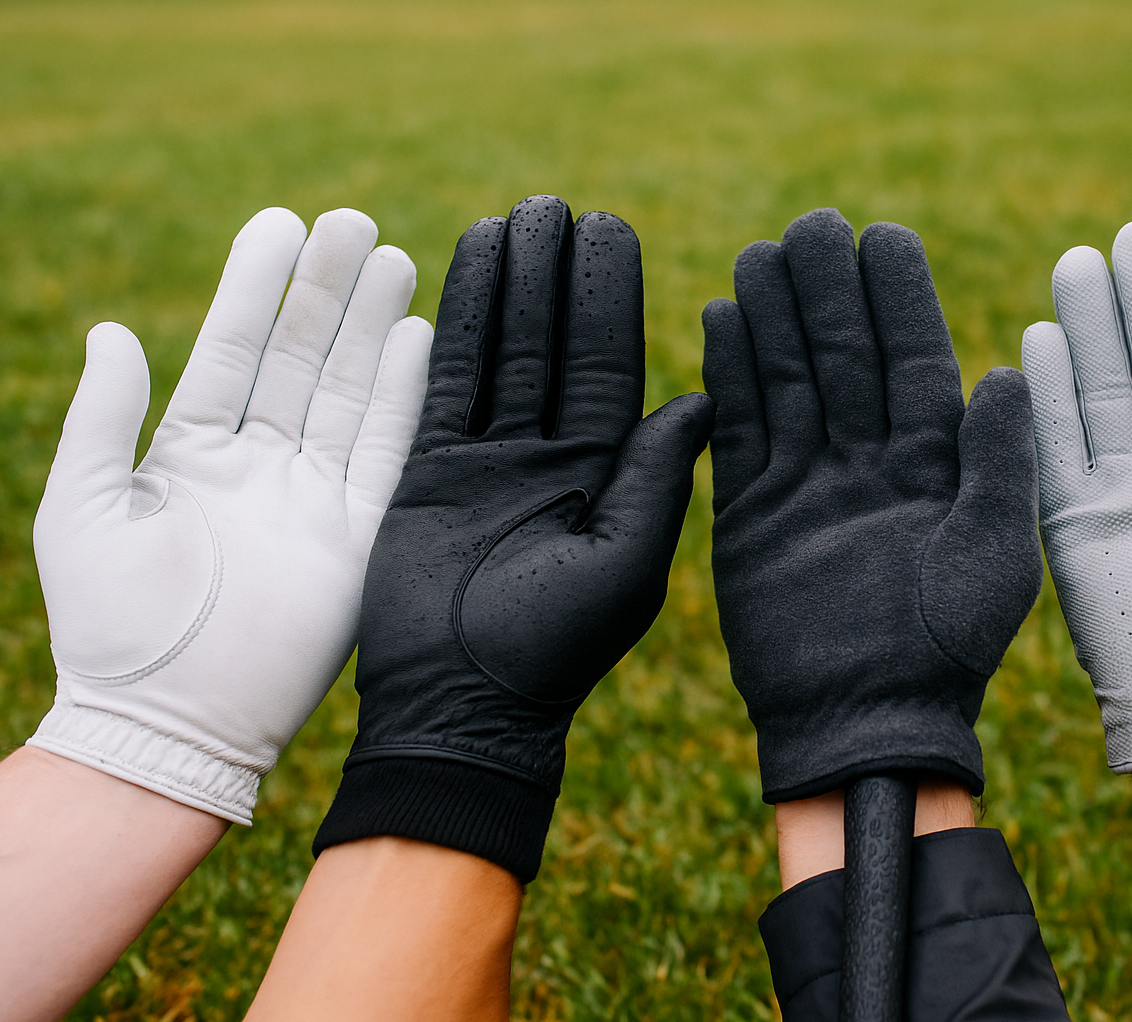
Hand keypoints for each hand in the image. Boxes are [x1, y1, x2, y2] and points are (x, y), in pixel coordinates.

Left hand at [28, 207, 431, 822]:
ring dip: (373, 330)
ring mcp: (315, 500)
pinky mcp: (359, 538)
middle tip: (353, 222)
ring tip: (393, 258)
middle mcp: (262, 467)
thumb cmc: (110, 623)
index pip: (233, 351)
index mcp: (194, 454)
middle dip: (327, 293)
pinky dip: (405, 399)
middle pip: (302, 361)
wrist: (170, 721)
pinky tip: (422, 340)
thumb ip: (104, 417)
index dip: (256, 287)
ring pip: (350, 395)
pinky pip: (389, 456)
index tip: (281, 223)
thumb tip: (114, 331)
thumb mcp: (82, 505)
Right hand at [313, 196, 713, 882]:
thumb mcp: (625, 564)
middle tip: (560, 205)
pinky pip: (445, 382)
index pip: (612, 367)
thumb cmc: (556, 650)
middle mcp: (553, 456)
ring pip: (502, 351)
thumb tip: (700, 398)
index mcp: (608, 474)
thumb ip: (654, 478)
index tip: (613, 229)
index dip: (610, 298)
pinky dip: (454, 325)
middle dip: (558, 277)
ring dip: (509, 285)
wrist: (463, 707)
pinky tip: (462, 267)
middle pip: (556, 345)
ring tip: (514, 215)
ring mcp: (491, 458)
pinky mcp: (431, 467)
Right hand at [701, 209, 1042, 803]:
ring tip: (760, 256)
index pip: (915, 363)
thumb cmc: (946, 652)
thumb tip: (1004, 372)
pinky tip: (719, 319)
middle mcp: (869, 465)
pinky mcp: (752, 515)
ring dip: (774, 319)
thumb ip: (997, 463)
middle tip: (811, 227)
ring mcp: (807, 487)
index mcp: (935, 467)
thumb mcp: (993, 556)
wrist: (864, 728)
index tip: (882, 237)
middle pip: (845, 360)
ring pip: (788, 384)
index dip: (898, 301)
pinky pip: (738, 434)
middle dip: (829, 293)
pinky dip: (729, 377)